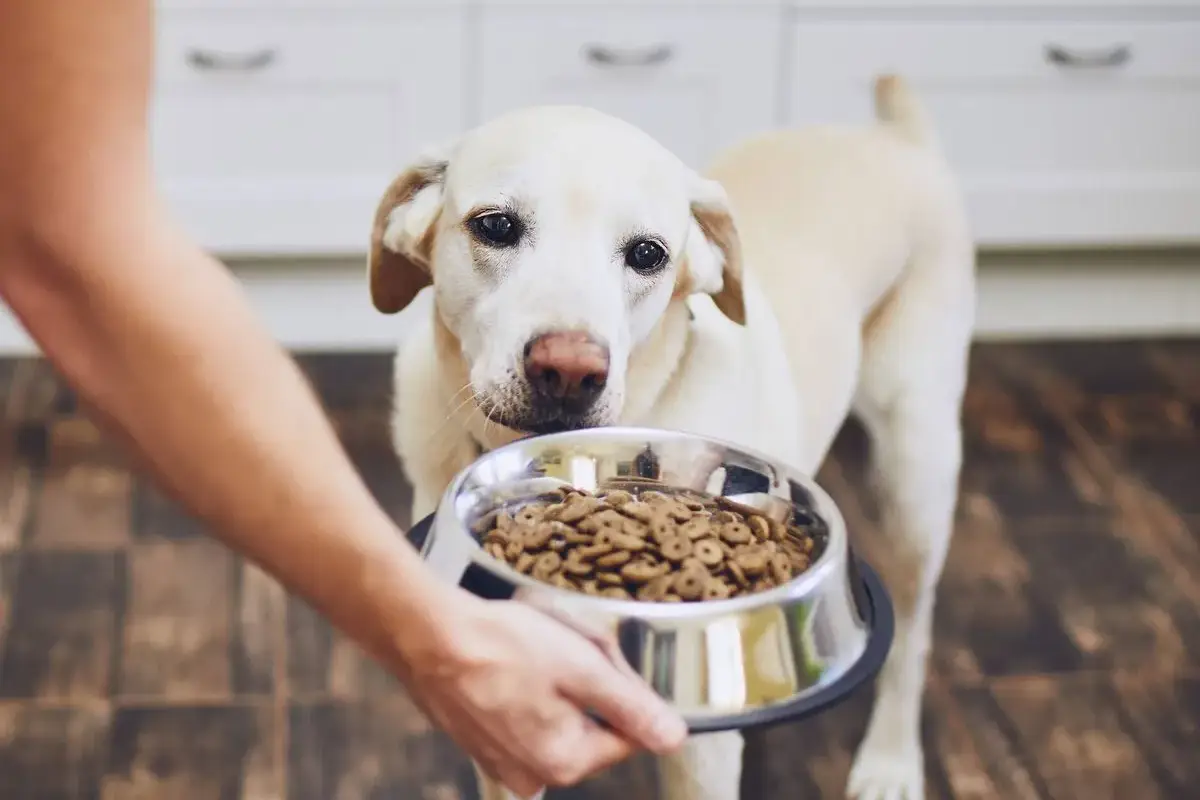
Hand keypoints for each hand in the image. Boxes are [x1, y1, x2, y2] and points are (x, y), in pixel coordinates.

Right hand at [402, 591, 687, 797]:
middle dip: (586, 683)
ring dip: (555, 681)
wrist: (425, 634)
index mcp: (565, 762)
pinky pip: (522, 712)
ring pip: (557, 715)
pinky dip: (523, 685)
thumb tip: (673, 738)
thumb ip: (632, 707)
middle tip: (564, 645)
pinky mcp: (479, 738)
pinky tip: (509, 658)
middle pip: (591, 724)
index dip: (622, 688)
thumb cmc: (500, 646)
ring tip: (531, 648)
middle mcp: (532, 773)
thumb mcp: (583, 667)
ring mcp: (501, 759)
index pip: (628, 734)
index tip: (600, 658)